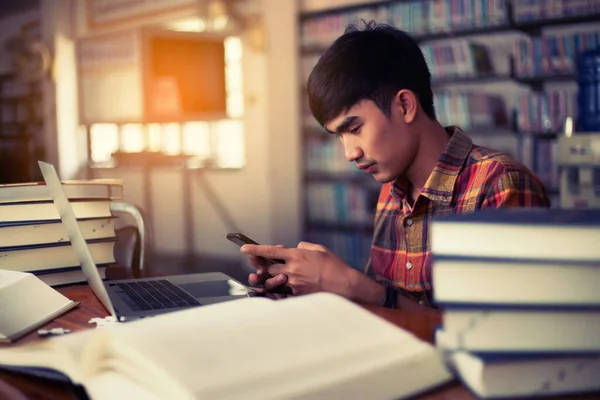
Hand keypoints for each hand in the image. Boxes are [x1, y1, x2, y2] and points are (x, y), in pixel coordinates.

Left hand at [241, 241, 360, 297]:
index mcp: (297, 255)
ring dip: (269, 278)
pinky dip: (281, 288)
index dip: (255, 249)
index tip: (243, 248)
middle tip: (256, 264)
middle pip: (267, 267)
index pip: (270, 251)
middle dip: (260, 265)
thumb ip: (304, 247)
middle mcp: (292, 269)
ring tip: (270, 276)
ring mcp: (294, 283)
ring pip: (273, 281)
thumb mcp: (320, 249)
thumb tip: (295, 248)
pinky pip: (283, 291)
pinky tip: (283, 287)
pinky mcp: (298, 294)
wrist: (345, 285)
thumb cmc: (334, 266)